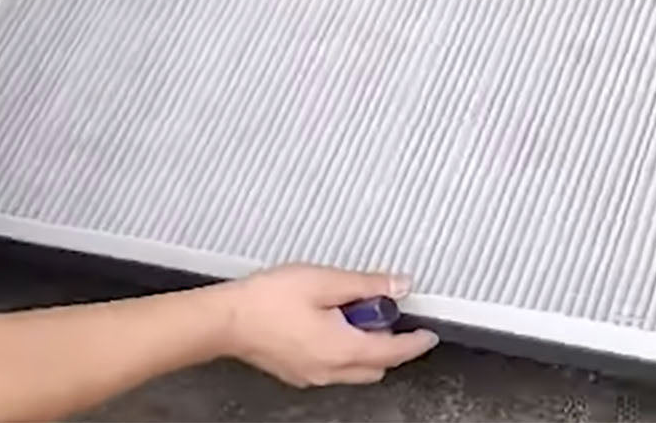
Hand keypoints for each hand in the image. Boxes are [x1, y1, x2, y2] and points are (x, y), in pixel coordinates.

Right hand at [218, 264, 438, 386]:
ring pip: (353, 370)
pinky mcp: (296, 373)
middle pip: (376, 366)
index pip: (394, 352)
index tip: (428, 334)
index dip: (415, 343)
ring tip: (350, 314)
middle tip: (382, 312)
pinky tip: (327, 325)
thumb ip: (367, 284)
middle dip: (388, 344)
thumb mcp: (325, 280)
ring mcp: (311, 375)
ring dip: (364, 348)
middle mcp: (330, 370)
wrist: (226, 319)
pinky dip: (342, 352)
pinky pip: (331, 368)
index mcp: (344, 349)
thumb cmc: (269, 299)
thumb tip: (399, 285)